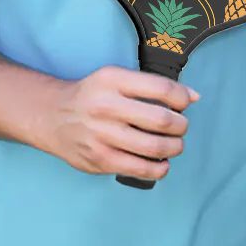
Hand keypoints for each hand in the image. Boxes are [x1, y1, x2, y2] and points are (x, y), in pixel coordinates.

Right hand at [43, 66, 198, 180]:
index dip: (182, 98)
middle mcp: (107, 107)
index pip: (162, 89)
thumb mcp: (116, 77)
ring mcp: (102, 136)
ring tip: (174, 144)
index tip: (185, 103)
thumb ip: (152, 85)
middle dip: (181, 126)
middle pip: (161, 120)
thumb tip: (192, 96)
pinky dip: (159, 168)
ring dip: (174, 148)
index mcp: (113, 81)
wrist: (53, 117)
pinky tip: (161, 162)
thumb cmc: (92, 96)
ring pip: (154, 147)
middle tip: (181, 126)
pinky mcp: (100, 160)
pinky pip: (140, 168)